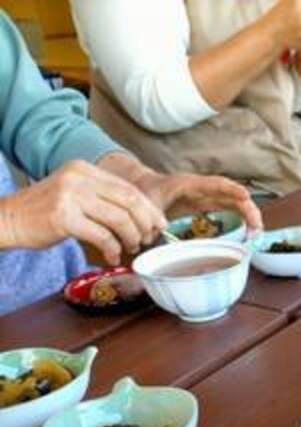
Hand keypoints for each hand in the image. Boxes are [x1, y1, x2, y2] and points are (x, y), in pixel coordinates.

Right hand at [0, 161, 165, 264]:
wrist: (7, 219)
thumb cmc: (44, 213)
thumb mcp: (75, 195)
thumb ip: (103, 199)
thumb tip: (140, 216)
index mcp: (84, 170)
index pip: (128, 188)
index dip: (148, 208)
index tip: (159, 224)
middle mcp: (79, 178)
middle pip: (129, 200)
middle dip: (145, 223)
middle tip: (149, 238)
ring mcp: (70, 196)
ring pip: (119, 218)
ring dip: (131, 237)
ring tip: (131, 248)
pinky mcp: (63, 217)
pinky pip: (102, 235)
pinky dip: (112, 248)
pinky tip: (112, 256)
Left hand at [135, 173, 262, 231]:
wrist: (141, 187)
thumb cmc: (145, 193)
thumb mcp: (145, 205)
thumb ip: (150, 219)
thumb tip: (155, 234)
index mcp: (188, 184)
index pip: (214, 184)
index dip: (231, 189)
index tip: (246, 196)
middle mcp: (202, 187)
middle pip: (232, 194)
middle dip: (248, 208)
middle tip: (256, 228)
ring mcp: (207, 195)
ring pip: (234, 201)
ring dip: (248, 215)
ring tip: (255, 233)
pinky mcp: (208, 203)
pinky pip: (229, 207)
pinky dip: (240, 217)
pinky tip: (247, 230)